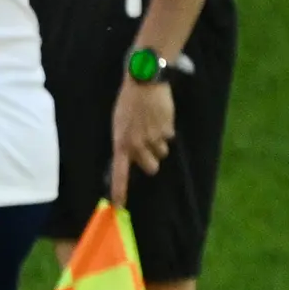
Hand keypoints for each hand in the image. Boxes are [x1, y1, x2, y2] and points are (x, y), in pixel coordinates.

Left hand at [109, 75, 177, 204]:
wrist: (144, 84)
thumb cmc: (128, 104)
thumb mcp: (119, 125)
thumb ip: (124, 143)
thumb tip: (131, 158)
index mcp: (121, 144)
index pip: (119, 173)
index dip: (120, 190)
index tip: (119, 205)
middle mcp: (137, 145)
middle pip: (151, 167)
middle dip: (152, 160)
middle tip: (148, 147)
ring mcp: (153, 138)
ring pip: (162, 152)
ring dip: (159, 143)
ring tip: (152, 126)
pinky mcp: (167, 130)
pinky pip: (169, 137)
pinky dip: (167, 130)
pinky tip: (160, 118)